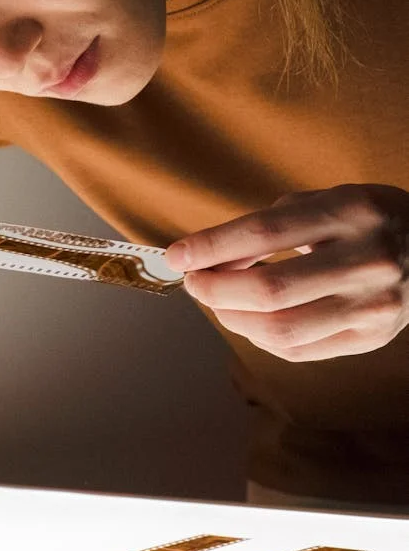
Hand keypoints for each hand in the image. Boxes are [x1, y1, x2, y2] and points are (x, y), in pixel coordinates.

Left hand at [164, 184, 408, 361]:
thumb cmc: (365, 219)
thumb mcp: (325, 200)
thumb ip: (270, 224)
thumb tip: (209, 256)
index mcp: (351, 212)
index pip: (267, 232)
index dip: (213, 247)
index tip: (178, 256)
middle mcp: (366, 261)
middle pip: (271, 290)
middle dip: (216, 289)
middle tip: (194, 281)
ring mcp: (372, 307)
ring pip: (283, 330)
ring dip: (233, 318)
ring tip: (217, 301)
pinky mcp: (371, 339)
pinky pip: (300, 350)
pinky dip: (260, 338)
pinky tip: (248, 319)